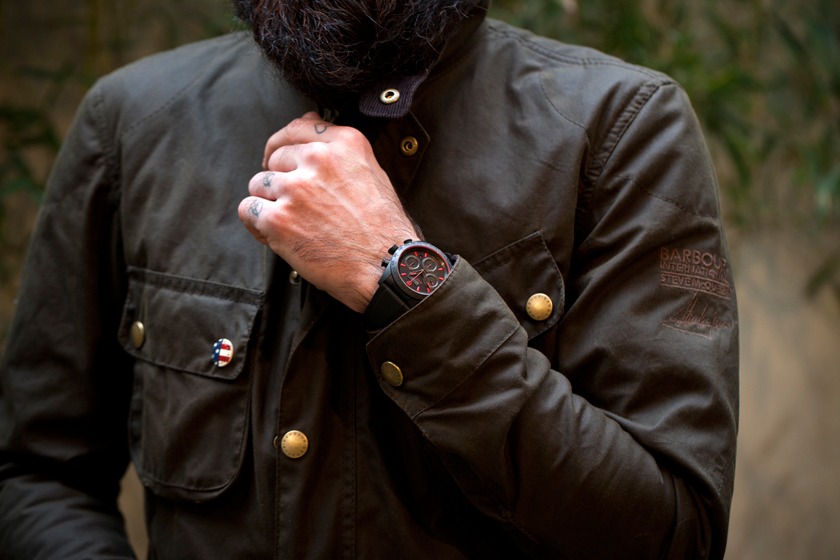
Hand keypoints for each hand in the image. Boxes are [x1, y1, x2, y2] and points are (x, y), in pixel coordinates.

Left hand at [238, 112, 417, 312]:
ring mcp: (295, 188)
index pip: (298, 127)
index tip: (278, 157)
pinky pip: (249, 210)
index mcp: (344, 144)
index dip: (283, 144)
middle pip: (275, 159)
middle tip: (296, 206)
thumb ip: (338, 148)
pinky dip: (257, 225)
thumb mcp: (372, 172)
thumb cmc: (383, 227)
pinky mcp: (279, 219)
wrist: (385, 267)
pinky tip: (276, 236)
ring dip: (269, 203)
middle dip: (280, 181)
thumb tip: (309, 119)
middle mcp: (318, 159)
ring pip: (258, 184)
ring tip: (292, 223)